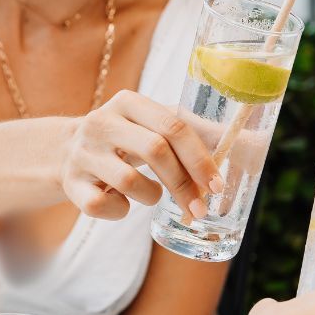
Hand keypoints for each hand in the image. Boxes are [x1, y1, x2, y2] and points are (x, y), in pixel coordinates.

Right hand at [59, 90, 221, 219]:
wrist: (63, 150)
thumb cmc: (124, 138)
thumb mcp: (151, 124)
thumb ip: (192, 131)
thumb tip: (251, 146)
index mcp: (129, 102)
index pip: (173, 126)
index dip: (199, 158)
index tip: (216, 185)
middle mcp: (102, 122)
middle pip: (155, 151)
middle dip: (183, 184)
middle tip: (199, 207)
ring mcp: (83, 152)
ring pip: (130, 181)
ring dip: (151, 196)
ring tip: (152, 195)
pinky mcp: (70, 182)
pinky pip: (102, 206)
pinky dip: (120, 211)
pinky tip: (122, 202)